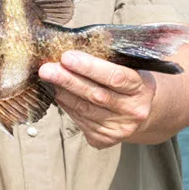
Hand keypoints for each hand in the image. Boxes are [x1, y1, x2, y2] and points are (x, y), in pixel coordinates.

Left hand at [38, 50, 156, 148]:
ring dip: (62, 93)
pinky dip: (66, 105)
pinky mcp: (105, 139)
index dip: (89, 67)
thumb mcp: (127, 67)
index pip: (115, 76)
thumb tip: (69, 51)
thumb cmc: (127, 82)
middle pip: (96, 95)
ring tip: (48, 78)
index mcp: (142, 87)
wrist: (141, 111)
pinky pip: (79, 120)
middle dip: (68, 80)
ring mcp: (120, 128)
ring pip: (84, 109)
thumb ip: (105, 60)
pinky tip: (58, 93)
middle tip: (46, 69)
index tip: (66, 57)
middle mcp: (133, 110)